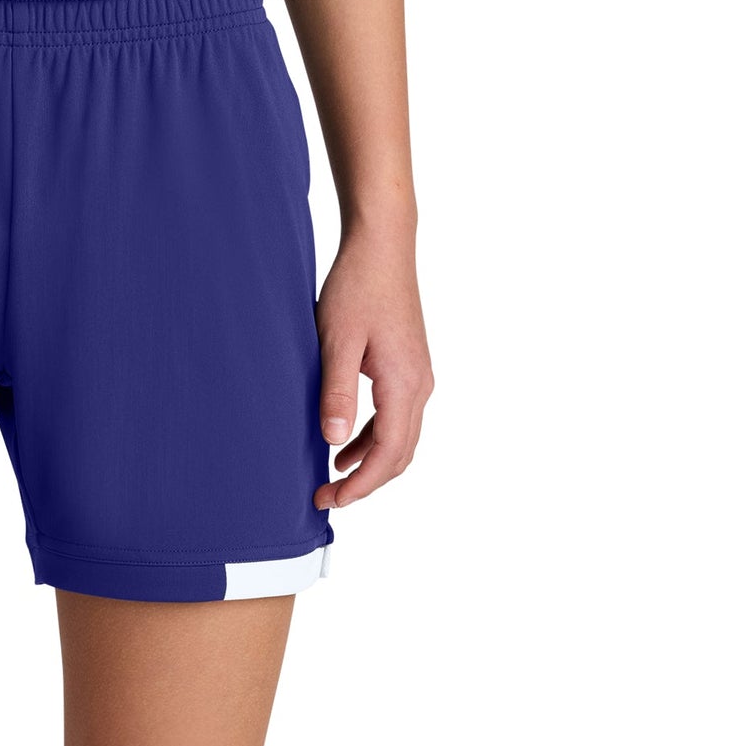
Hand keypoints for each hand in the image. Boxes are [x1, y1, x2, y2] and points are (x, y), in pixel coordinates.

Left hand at [314, 231, 432, 508]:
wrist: (383, 246)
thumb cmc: (358, 286)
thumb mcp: (337, 341)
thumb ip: (336, 393)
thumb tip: (333, 441)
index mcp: (404, 384)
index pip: (387, 454)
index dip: (359, 485)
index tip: (329, 499)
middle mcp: (419, 385)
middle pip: (399, 455)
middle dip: (365, 483)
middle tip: (326, 497)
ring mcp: (418, 377)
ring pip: (400, 440)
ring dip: (370, 464)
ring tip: (333, 478)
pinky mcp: (409, 368)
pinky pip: (396, 419)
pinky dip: (373, 441)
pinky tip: (344, 446)